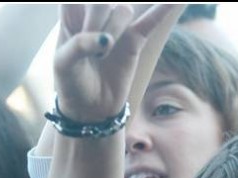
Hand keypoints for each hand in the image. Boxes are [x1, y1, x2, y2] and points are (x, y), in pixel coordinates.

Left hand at [53, 4, 179, 121]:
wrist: (91, 107)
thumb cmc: (71, 83)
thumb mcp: (63, 65)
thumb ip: (79, 45)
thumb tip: (107, 39)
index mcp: (70, 15)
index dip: (83, 11)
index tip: (80, 33)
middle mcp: (94, 16)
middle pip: (102, 2)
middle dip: (96, 22)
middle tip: (90, 48)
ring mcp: (117, 28)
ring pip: (123, 10)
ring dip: (114, 30)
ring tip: (102, 54)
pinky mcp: (135, 41)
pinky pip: (151, 22)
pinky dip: (162, 10)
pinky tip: (174, 1)